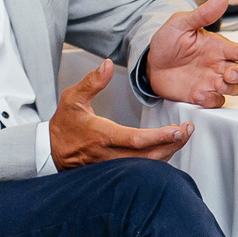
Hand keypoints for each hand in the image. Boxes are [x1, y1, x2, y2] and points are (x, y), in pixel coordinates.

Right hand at [49, 61, 192, 167]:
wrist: (50, 151)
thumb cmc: (63, 125)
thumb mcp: (72, 99)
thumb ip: (91, 82)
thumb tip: (106, 64)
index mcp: (102, 136)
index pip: (136, 140)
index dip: (160, 137)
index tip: (178, 129)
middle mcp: (110, 155)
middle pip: (149, 156)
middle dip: (173, 144)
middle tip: (187, 130)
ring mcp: (114, 166)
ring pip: (148, 165)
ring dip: (168, 152)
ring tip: (182, 136)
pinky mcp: (116, 172)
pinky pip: (142, 169)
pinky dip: (159, 159)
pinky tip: (168, 147)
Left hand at [142, 0, 237, 106]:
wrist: (149, 63)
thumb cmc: (167, 42)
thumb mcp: (181, 23)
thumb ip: (202, 14)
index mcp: (218, 47)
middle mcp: (218, 64)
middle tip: (227, 75)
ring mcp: (210, 80)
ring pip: (234, 89)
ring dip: (228, 89)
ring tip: (214, 84)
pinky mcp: (201, 94)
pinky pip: (216, 102)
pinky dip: (211, 100)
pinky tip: (199, 94)